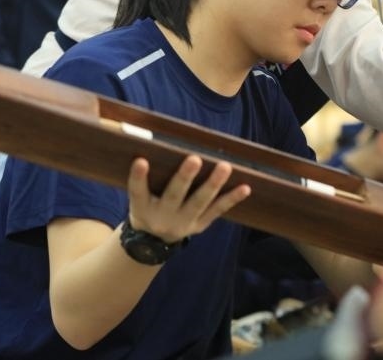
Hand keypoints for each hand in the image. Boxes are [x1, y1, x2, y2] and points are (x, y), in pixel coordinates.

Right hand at [126, 155, 250, 242]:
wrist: (153, 241)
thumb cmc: (147, 206)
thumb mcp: (138, 197)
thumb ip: (144, 177)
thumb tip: (152, 142)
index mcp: (142, 207)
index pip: (137, 191)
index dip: (138, 177)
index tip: (141, 160)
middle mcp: (162, 216)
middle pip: (173, 195)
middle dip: (184, 177)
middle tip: (195, 159)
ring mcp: (183, 222)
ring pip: (199, 202)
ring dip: (213, 184)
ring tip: (225, 166)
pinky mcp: (200, 225)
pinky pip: (217, 210)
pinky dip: (232, 199)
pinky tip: (245, 187)